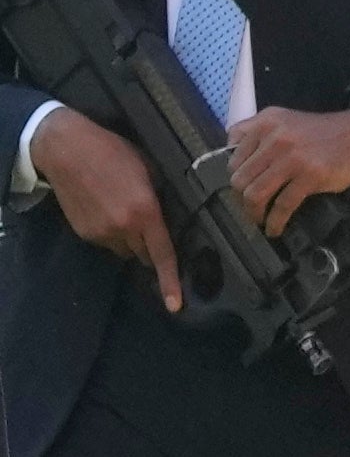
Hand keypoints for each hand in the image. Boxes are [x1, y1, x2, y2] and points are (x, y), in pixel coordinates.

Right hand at [30, 109, 177, 312]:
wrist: (67, 151)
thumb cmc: (114, 153)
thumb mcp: (149, 170)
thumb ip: (159, 199)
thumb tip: (168, 218)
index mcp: (145, 212)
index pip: (162, 254)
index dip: (170, 281)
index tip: (175, 305)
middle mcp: (122, 229)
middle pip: (145, 255)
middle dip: (152, 248)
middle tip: (152, 228)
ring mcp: (100, 234)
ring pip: (125, 250)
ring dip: (131, 240)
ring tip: (126, 211)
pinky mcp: (83, 234)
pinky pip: (107, 243)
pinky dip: (113, 234)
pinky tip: (108, 210)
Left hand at [226, 104, 349, 234]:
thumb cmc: (326, 132)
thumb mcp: (289, 122)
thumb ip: (262, 137)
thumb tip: (240, 167)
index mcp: (267, 121)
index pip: (232, 153)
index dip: (235, 174)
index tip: (243, 185)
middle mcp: (275, 137)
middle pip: (239, 178)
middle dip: (241, 197)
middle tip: (251, 205)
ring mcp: (292, 157)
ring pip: (255, 194)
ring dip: (253, 213)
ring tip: (259, 219)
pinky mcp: (309, 176)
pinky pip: (282, 205)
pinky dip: (274, 222)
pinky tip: (275, 228)